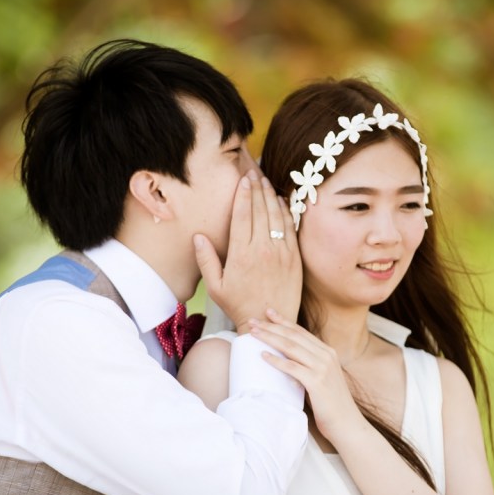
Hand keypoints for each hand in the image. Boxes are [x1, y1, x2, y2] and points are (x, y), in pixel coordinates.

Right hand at [195, 171, 300, 332]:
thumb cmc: (238, 305)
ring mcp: (281, 253)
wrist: (269, 322)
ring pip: (276, 215)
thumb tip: (198, 235)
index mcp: (241, 254)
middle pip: (260, 210)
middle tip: (254, 172)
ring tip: (266, 182)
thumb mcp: (215, 287)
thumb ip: (206, 260)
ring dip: (271, 196)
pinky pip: (290, 228)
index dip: (242, 194)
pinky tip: (280, 201)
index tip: (243, 179)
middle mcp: (263, 249)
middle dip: (257, 188)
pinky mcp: (295, 258)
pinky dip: (285, 211)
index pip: (242, 215)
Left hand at [248, 310, 364, 441]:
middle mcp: (326, 355)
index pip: (301, 332)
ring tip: (253, 333)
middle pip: (293, 336)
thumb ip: (309, 366)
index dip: (283, 321)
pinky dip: (276, 360)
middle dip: (271, 326)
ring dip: (270, 338)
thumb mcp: (322, 378)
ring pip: (291, 347)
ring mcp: (322, 368)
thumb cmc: (331, 404)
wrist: (347, 424)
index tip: (267, 313)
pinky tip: (263, 356)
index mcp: (327, 352)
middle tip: (253, 321)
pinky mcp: (317, 382)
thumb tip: (286, 360)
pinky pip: (292, 367)